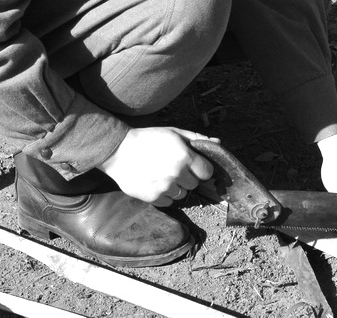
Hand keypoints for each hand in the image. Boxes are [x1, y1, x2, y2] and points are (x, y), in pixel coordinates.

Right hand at [97, 127, 214, 206]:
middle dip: (187, 177)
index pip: (207, 172)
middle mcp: (177, 173)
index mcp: (184, 156)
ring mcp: (165, 187)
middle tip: (174, 167)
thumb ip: (196, 139)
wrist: (119, 151)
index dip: (201, 168)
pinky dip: (164, 195)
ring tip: (162, 175)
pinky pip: (169, 202)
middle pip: (194, 184)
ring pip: (182, 194)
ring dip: (176, 187)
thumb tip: (217, 143)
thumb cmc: (148, 139)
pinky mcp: (153, 198)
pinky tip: (155, 183)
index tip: (193, 165)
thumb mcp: (173, 133)